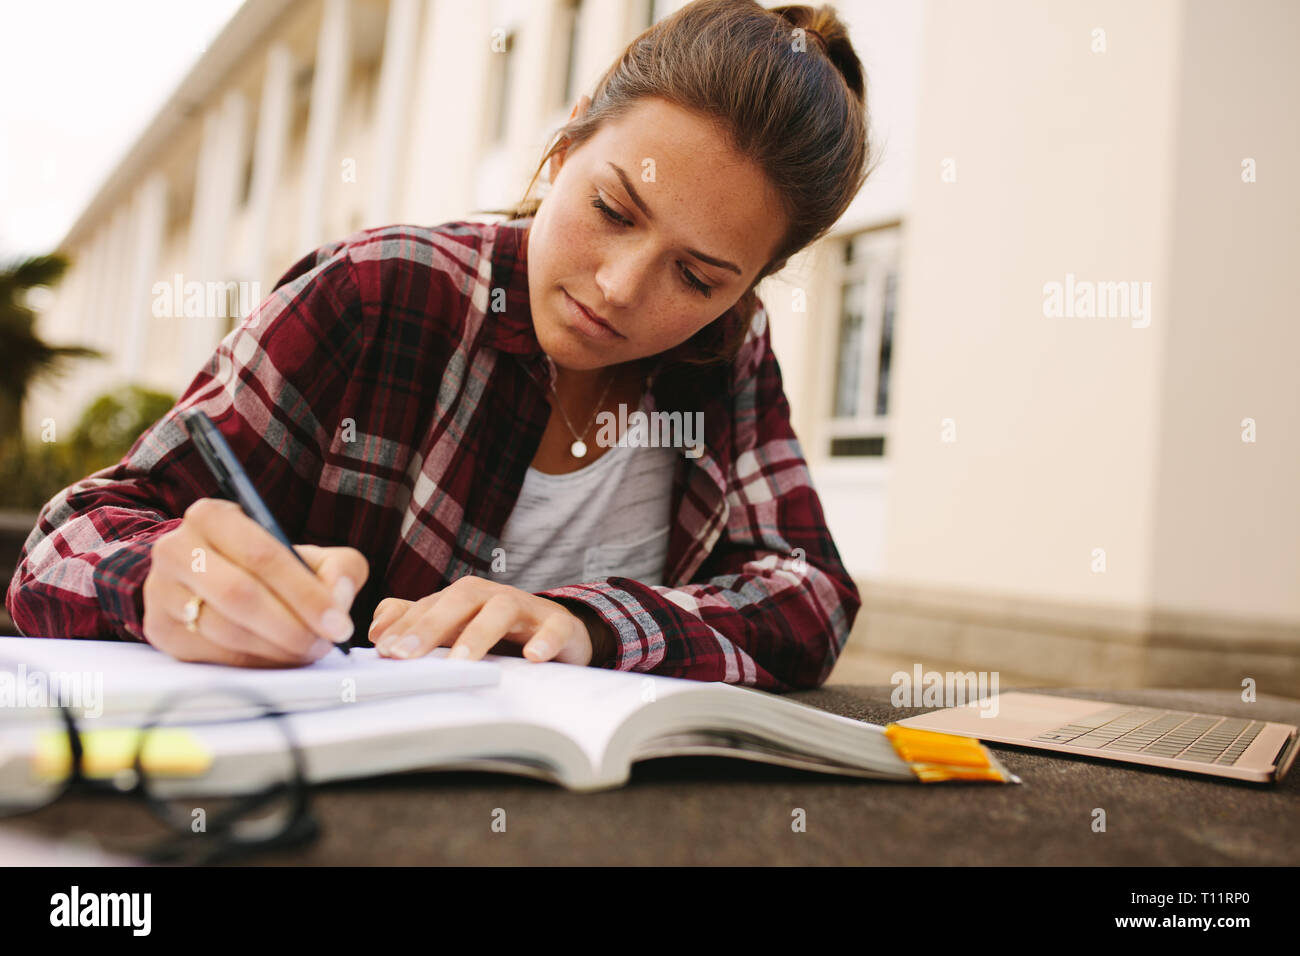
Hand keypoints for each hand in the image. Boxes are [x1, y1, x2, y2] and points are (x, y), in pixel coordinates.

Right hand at [142, 498, 369, 666]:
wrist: (210, 580)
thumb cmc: (268, 567)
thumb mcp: (309, 554)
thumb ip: (339, 568)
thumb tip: (338, 598)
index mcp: (212, 516)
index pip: (262, 555)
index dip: (305, 593)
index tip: (338, 623)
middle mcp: (176, 548)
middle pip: (239, 594)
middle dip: (292, 626)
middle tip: (325, 643)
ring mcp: (161, 591)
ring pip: (225, 629)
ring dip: (276, 648)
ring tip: (308, 650)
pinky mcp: (159, 630)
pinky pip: (213, 655)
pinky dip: (255, 662)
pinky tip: (279, 658)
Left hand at [369, 576, 604, 664]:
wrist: (562, 633)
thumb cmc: (503, 632)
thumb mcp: (458, 628)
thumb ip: (417, 623)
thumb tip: (376, 627)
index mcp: (467, 599)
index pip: (431, 604)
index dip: (406, 625)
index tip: (383, 650)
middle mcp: (494, 597)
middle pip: (462, 598)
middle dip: (431, 625)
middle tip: (406, 655)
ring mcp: (529, 609)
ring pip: (503, 608)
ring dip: (480, 633)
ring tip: (461, 661)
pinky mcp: (561, 625)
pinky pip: (556, 627)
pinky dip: (545, 640)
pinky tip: (533, 657)